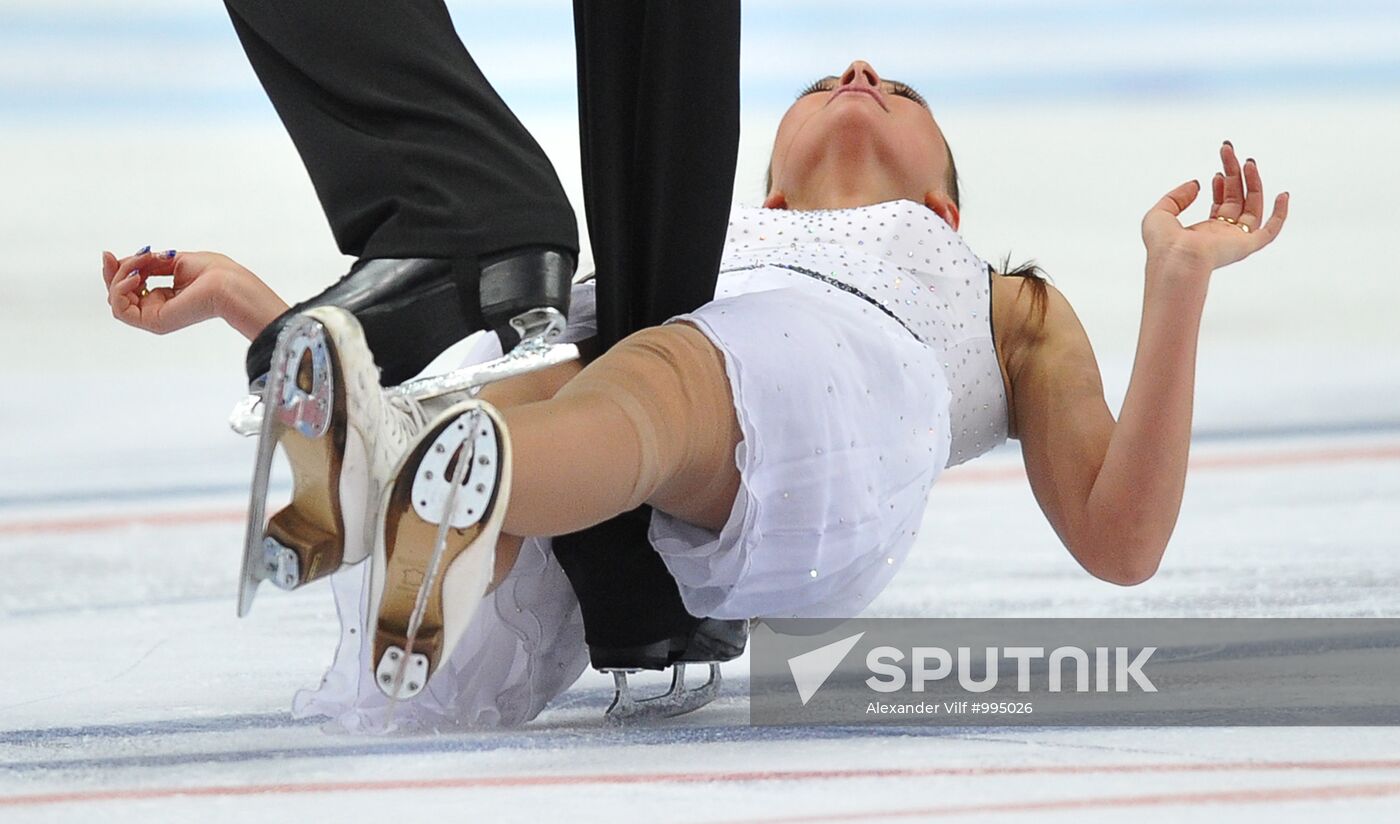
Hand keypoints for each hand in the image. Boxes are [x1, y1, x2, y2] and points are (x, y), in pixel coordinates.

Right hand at [103, 247, 232, 334]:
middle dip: (113, 272)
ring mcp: (154, 317)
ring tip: (140, 265)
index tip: (109, 254)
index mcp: (164, 297)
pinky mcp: (153, 322)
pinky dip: (121, 290)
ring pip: (116, 300)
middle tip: (111, 257)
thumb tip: (117, 261)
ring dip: (121, 276)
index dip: (118, 270)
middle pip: (118, 294)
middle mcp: (157, 309)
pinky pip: (121, 310)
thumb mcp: (170, 260)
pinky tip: (136, 277)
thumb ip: (145, 264)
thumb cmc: (213, 272)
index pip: (129, 287)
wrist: (228, 284)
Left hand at [1141, 141, 1289, 271]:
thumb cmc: (1162, 245)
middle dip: (1234, 173)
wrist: (1174, 260)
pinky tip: (1283, 195)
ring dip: (1253, 182)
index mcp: (1204, 232)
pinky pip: (1270, 231)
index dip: (1221, 185)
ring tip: (1247, 162)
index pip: (1221, 205)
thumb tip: (1197, 184)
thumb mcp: (1160, 213)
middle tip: (1229, 151)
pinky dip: (1280, 214)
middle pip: (1237, 199)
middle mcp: (1222, 236)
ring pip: (1253, 206)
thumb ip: (1176, 197)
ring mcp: (1235, 240)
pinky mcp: (1246, 246)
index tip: (1216, 172)